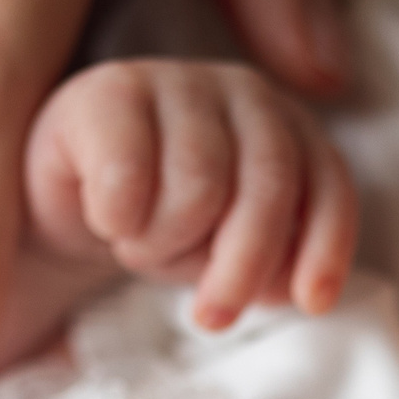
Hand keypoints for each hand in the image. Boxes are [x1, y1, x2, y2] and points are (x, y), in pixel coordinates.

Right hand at [26, 59, 355, 334]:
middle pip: (268, 187)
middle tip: (212, 316)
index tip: (311, 304)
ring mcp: (179, 82)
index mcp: (290, 131)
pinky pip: (129, 176)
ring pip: (199, 187)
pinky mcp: (110, 91)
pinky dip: (121, 219)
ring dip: (167, 243)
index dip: (325, 247)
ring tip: (141, 246)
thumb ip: (271, 265)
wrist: (70, 193)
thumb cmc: (164, 220)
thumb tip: (291, 292)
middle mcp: (246, 94)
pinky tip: (109, 221)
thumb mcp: (228, 252)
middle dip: (243, 265)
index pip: (328, 186)